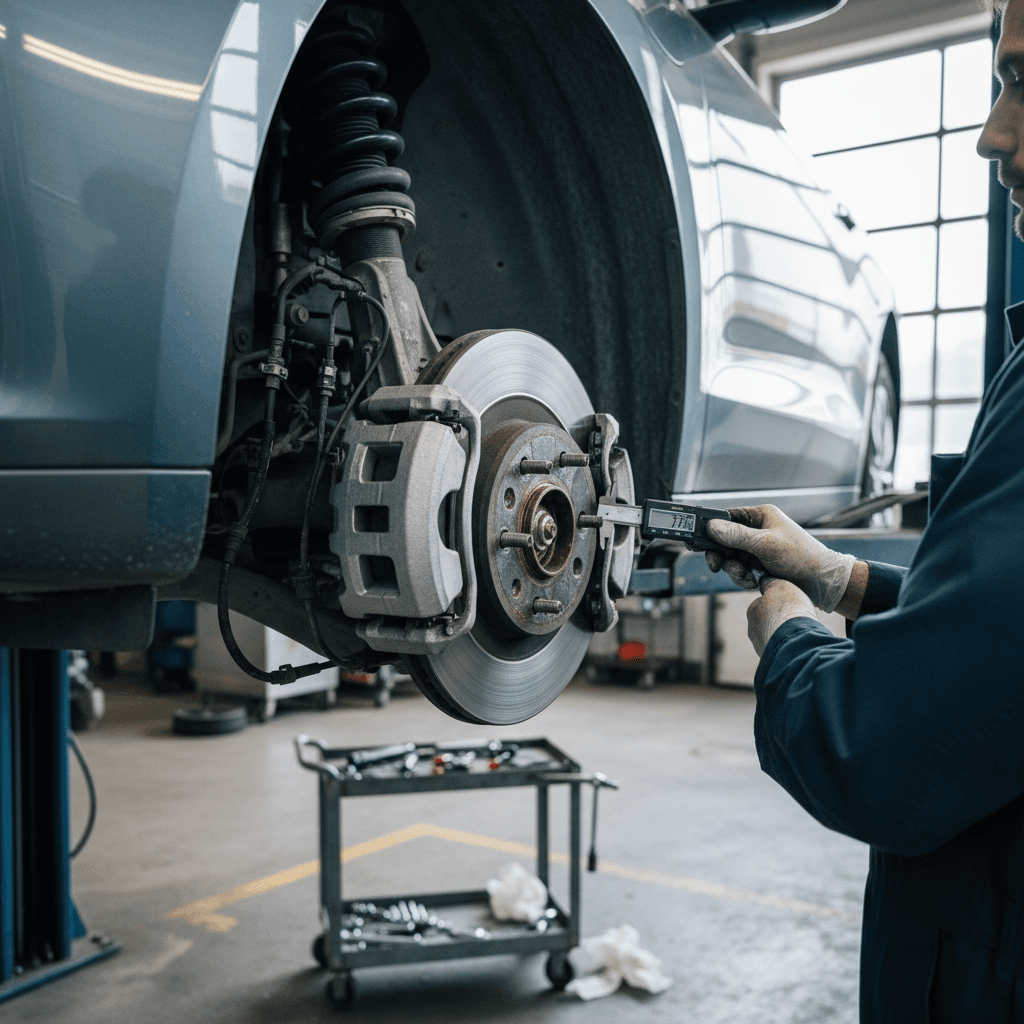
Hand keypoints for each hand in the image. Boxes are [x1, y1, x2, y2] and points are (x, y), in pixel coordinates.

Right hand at [705, 505, 854, 612]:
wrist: (822, 583)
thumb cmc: (801, 558)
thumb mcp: (765, 545)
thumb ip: (736, 536)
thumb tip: (710, 526)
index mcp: (761, 516)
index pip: (727, 517)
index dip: (712, 529)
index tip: (699, 541)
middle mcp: (759, 529)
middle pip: (725, 540)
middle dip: (722, 555)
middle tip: (716, 566)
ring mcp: (759, 548)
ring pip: (731, 557)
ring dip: (734, 570)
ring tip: (747, 577)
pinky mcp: (760, 564)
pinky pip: (740, 569)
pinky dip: (743, 577)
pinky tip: (755, 582)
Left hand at [748, 578, 817, 657]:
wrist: (796, 638)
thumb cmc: (788, 608)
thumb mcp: (780, 585)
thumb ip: (770, 582)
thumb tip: (765, 581)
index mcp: (752, 612)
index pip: (763, 603)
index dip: (779, 602)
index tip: (791, 604)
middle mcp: (753, 631)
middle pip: (769, 622)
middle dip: (781, 621)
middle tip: (797, 618)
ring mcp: (763, 647)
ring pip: (777, 638)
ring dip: (787, 635)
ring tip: (801, 632)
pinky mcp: (774, 661)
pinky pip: (784, 650)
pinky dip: (792, 647)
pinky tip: (802, 643)